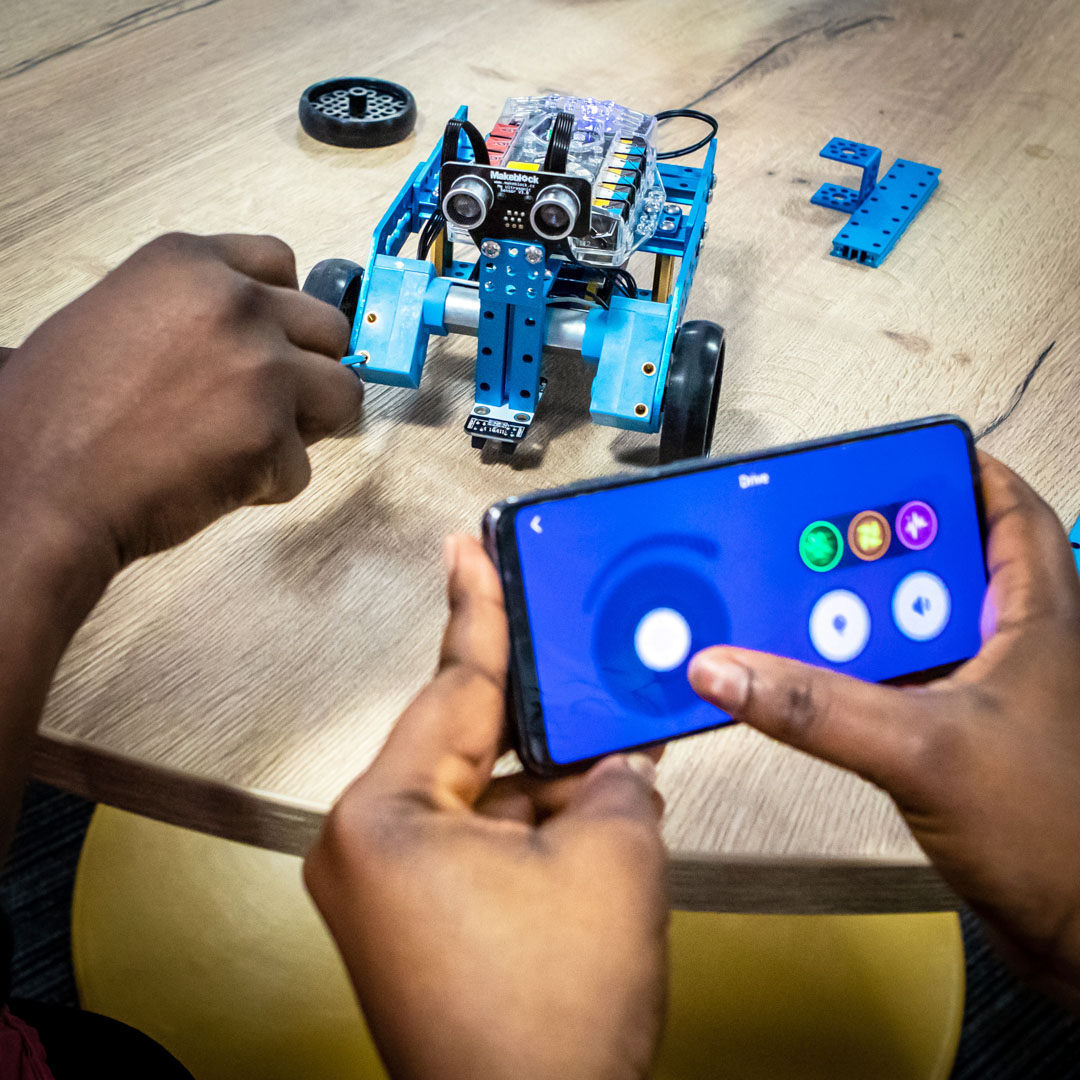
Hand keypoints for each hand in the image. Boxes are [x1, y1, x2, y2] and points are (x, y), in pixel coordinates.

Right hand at [0, 232, 362, 570]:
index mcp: (188, 263)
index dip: (282, 312)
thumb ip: (190, 312)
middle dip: (306, 370)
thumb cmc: (56, 416)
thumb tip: (248, 332)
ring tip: (246, 444)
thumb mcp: (116, 318)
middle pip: (327, 329)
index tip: (274, 339)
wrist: (38, 484)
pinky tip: (213, 480)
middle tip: (262, 404)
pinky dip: (269, 484)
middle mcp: (234, 304)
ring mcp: (260, 367)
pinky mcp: (271, 434)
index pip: (280, 263)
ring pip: (342, 393)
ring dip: (306, 426)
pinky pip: (304, 467)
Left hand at [305, 535, 667, 1079]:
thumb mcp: (613, 858)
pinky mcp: (413, 922)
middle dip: (540, 712)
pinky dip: (534, 824)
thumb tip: (623, 754)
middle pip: (469, 742)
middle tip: (576, 648)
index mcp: (387, 815)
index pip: (452, 683)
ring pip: (482, 796)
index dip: (478, 606)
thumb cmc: (554, 1013)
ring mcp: (385, 889)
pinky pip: (478, 841)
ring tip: (612, 746)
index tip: (469, 546)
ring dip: (549, 779)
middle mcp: (365, 844)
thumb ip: (622, 777)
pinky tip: (592, 810)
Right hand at [689, 453, 1079, 1007]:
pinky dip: (855, 670)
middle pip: (939, 559)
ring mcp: (985, 690)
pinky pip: (898, 678)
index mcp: (1038, 616)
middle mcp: (1013, 642)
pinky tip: (810, 673)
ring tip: (796, 601)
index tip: (882, 461)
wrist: (1078, 938)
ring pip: (911, 622)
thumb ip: (814, 707)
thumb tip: (721, 667)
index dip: (950, 472)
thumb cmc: (1048, 834)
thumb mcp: (920, 748)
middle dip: (876, 545)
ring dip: (857, 614)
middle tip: (813, 534)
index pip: (1006, 508)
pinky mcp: (959, 734)